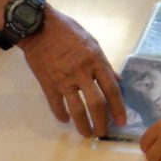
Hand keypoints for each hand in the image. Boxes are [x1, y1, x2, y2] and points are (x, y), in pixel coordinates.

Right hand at [20, 7, 126, 136]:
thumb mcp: (91, 41)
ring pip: (77, 109)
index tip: (121, 121)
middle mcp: (82, 72)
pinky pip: (56, 105)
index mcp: (95, 60)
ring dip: (83, 125)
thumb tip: (116, 80)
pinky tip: (65, 120)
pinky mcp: (48, 84)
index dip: (118, 107)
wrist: (38, 27)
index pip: (111, 88)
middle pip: (96, 104)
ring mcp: (64, 79)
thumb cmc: (67, 30)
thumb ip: (104, 63)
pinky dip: (61, 115)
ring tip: (87, 133)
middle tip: (103, 133)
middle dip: (102, 122)